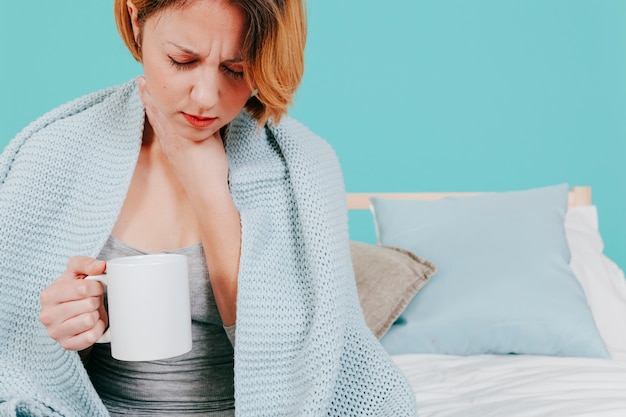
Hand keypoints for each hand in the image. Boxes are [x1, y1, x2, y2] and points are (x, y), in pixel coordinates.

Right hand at [39, 256, 107, 350]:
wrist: (72, 313)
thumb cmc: (75, 289)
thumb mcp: (77, 271)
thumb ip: (87, 264)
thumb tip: (101, 266)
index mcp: (48, 295)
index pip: (83, 289)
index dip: (97, 287)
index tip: (95, 288)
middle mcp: (47, 315)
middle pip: (89, 305)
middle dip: (96, 301)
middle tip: (91, 301)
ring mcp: (55, 332)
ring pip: (90, 320)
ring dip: (96, 314)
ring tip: (90, 311)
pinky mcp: (67, 345)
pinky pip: (91, 337)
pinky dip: (98, 329)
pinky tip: (92, 324)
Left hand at [136, 76, 229, 194]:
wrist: (205, 191)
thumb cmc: (212, 166)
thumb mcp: (214, 138)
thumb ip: (207, 123)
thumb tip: (205, 109)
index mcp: (179, 131)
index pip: (163, 105)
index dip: (154, 90)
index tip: (147, 76)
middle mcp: (169, 138)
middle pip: (154, 111)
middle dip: (147, 95)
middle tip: (139, 80)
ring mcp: (168, 148)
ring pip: (155, 122)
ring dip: (149, 107)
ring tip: (143, 94)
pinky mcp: (170, 156)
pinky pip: (159, 132)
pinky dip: (154, 121)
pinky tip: (155, 120)